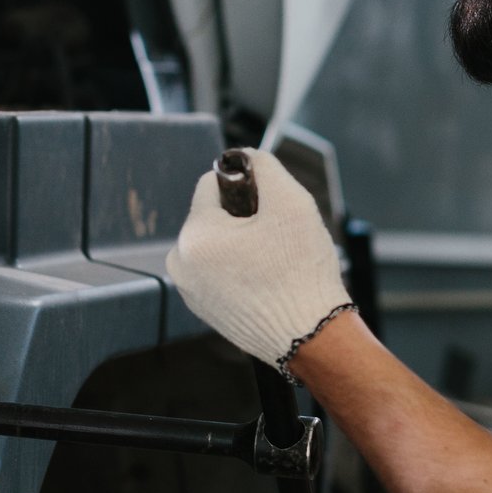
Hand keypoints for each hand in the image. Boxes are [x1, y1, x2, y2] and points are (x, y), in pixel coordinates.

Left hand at [165, 148, 354, 371]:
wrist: (310, 336)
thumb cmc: (301, 274)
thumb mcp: (292, 202)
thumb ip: (265, 166)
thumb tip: (247, 156)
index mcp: (195, 235)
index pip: (211, 184)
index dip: (244, 187)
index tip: (268, 208)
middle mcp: (181, 264)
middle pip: (212, 216)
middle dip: (241, 219)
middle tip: (275, 241)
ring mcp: (189, 291)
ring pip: (216, 244)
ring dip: (240, 245)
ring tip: (272, 263)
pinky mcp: (203, 310)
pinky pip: (217, 272)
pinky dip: (238, 270)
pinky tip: (265, 281)